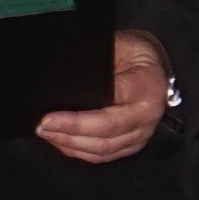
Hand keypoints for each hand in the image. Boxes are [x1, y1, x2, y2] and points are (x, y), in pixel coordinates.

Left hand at [37, 29, 173, 163]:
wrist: (155, 66)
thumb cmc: (135, 52)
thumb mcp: (118, 44)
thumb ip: (96, 63)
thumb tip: (62, 79)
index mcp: (148, 86)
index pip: (111, 104)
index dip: (79, 116)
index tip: (50, 115)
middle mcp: (148, 115)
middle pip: (107, 132)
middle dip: (70, 132)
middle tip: (43, 126)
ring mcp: (142, 133)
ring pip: (103, 148)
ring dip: (71, 144)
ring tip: (46, 133)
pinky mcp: (133, 144)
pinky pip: (104, 155)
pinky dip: (79, 151)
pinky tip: (60, 141)